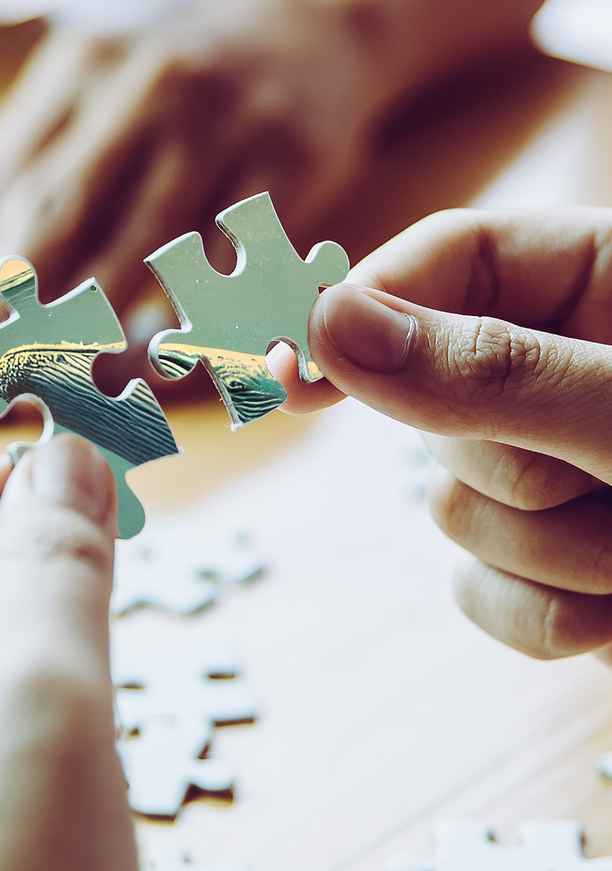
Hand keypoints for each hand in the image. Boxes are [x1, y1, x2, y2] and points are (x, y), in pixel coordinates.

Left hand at [0, 0, 378, 406]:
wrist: (315, 20)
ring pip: (140, 238)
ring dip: (86, 326)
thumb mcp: (70, 100)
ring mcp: (217, 120)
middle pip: (52, 211)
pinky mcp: (289, 156)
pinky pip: (234, 253)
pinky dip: (193, 313)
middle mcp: (136, 88)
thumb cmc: (171, 81)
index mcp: (70, 75)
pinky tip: (154, 368)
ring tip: (39, 395)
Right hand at [268, 209, 611, 660]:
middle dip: (508, 464)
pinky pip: (484, 591)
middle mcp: (571, 367)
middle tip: (610, 481)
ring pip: (454, 503)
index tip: (290, 370)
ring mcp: (566, 468)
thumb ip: (492, 372)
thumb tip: (328, 326)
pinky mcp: (566, 563)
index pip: (449, 256)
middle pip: (435, 391)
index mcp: (607, 280)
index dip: (365, 305)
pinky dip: (549, 614)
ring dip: (549, 551)